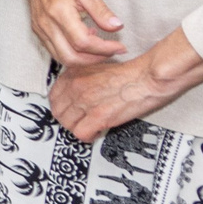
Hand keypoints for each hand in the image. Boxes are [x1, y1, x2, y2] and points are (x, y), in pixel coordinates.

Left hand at [49, 55, 174, 142]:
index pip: (53, 96)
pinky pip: (81, 133)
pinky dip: (87, 136)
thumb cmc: (131, 72)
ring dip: (77, 129)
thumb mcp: (98, 67)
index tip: (68, 111)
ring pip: (67, 124)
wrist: (149, 77)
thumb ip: (83, 77)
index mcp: (75, 73)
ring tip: (88, 128)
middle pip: (58, 112)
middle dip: (67, 120)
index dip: (61, 106)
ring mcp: (86, 101)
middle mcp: (76, 86)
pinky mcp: (99, 116)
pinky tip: (96, 133)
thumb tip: (75, 90)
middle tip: (79, 122)